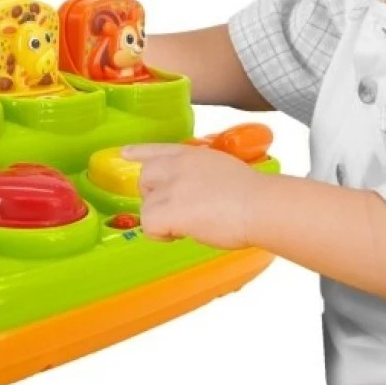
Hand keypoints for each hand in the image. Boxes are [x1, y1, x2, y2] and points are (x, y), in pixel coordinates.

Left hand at [119, 143, 260, 248]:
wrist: (259, 205)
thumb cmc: (251, 194)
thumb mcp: (221, 168)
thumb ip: (200, 173)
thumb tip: (195, 193)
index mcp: (191, 155)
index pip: (157, 149)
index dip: (139, 153)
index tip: (125, 153)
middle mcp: (176, 166)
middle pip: (144, 178)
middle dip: (155, 196)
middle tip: (178, 211)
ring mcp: (171, 187)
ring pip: (146, 206)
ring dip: (162, 219)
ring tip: (187, 225)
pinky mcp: (169, 210)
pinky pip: (149, 225)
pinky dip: (161, 235)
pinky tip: (179, 234)